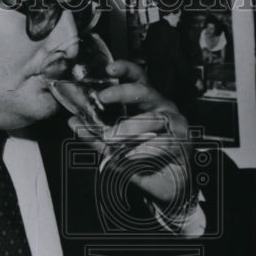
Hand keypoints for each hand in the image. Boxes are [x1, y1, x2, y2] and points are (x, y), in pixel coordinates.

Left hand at [69, 60, 194, 208]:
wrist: (165, 187)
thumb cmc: (141, 161)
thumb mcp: (112, 148)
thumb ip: (95, 135)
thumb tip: (73, 122)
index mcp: (146, 103)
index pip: (138, 79)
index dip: (125, 69)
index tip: (109, 68)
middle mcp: (162, 107)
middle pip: (144, 91)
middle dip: (122, 92)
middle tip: (103, 97)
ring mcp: (175, 122)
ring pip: (152, 118)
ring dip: (129, 129)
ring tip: (112, 139)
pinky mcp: (182, 140)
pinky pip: (162, 142)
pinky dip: (145, 150)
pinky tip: (133, 157)